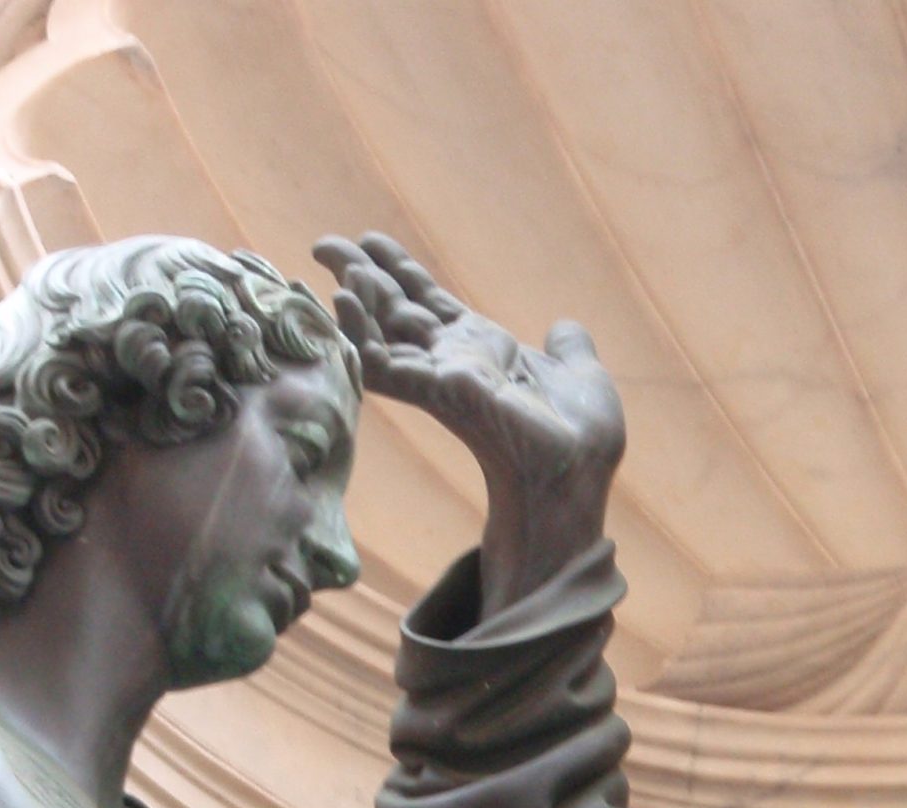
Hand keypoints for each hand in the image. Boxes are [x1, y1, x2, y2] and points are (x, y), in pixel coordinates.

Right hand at [313, 231, 622, 608]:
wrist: (582, 469)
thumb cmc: (583, 435)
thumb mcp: (581, 373)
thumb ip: (570, 348)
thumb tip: (566, 328)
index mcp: (481, 347)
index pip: (429, 301)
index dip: (400, 270)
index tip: (369, 240)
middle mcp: (452, 360)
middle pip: (396, 309)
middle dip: (361, 274)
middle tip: (324, 244)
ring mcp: (441, 377)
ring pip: (384, 332)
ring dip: (358, 299)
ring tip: (333, 261)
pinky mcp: (439, 393)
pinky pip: (387, 363)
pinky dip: (363, 334)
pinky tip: (344, 302)